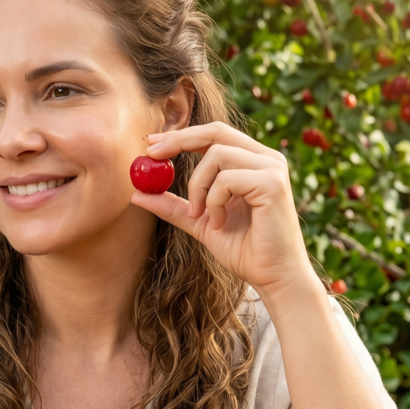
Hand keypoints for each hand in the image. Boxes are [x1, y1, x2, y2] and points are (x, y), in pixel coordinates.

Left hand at [130, 121, 320, 299]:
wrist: (272, 276)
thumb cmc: (244, 250)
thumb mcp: (199, 222)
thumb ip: (173, 206)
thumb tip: (136, 194)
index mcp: (252, 161)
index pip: (213, 134)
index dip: (180, 135)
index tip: (150, 145)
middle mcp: (265, 158)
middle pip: (215, 131)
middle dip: (179, 140)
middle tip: (152, 155)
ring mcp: (272, 168)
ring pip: (216, 155)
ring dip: (198, 187)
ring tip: (201, 215)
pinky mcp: (272, 183)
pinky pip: (226, 179)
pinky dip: (213, 201)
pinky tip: (220, 223)